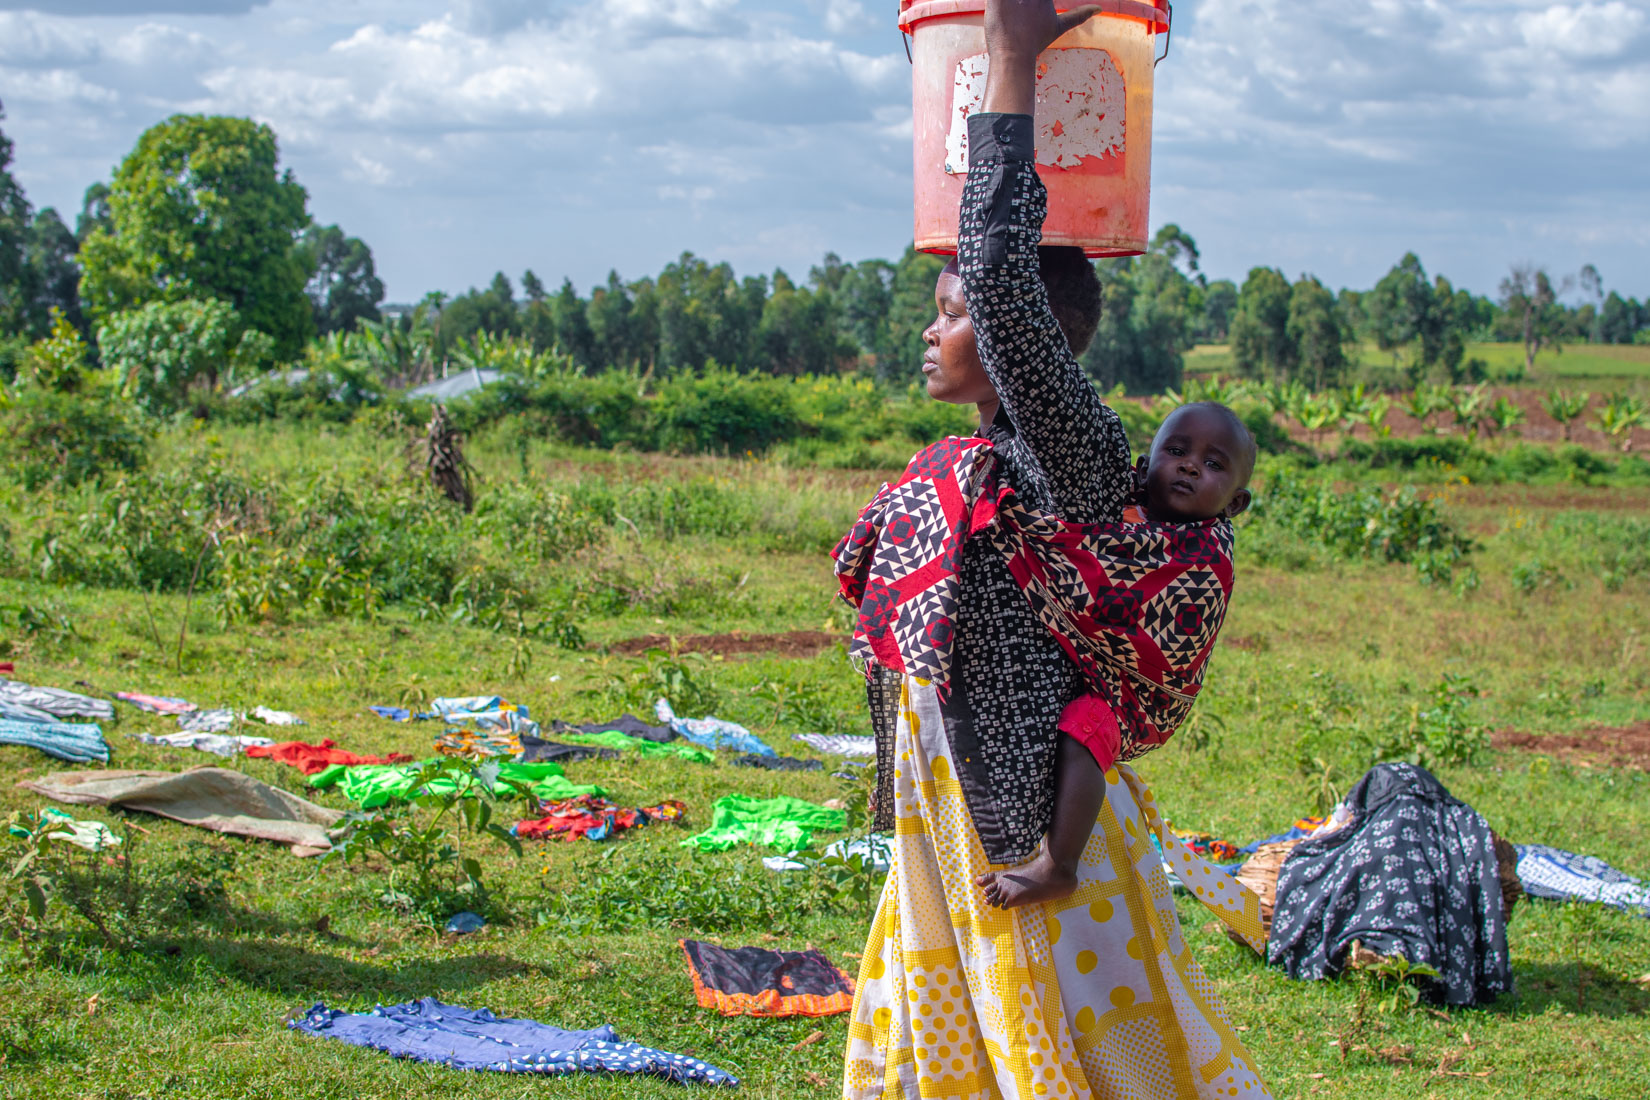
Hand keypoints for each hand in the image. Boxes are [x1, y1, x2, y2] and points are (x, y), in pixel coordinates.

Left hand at [985, 0, 1102, 62]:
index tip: (1033, 14)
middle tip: (1021, 12)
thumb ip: (1078, 15)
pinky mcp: (995, 0)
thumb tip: (1098, 9)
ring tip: (1012, 12)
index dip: (1035, 4)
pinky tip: (1001, 8)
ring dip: (1010, 3)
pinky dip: (995, 2)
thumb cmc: (1034, 43)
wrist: (1014, 57)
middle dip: (1022, 2)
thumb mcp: (1058, 27)